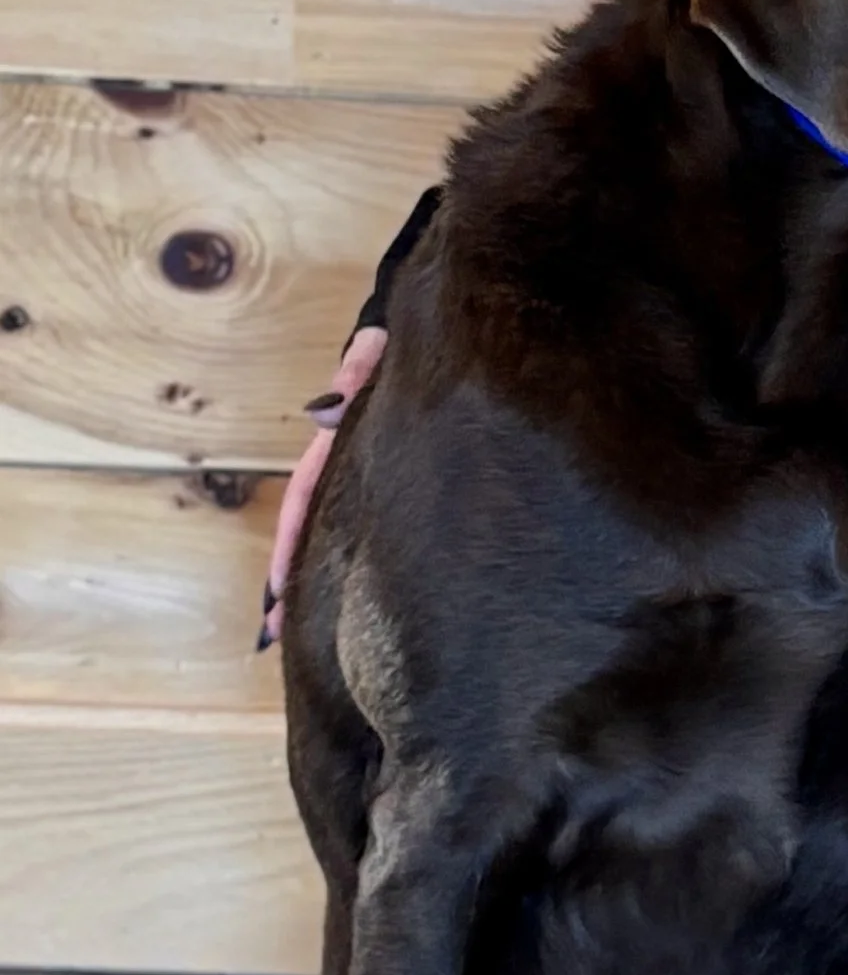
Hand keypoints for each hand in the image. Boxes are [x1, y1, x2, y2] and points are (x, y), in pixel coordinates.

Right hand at [259, 320, 386, 648]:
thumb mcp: (379, 355)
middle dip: (296, 580)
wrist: (445, 339)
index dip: (289, 543)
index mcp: (339, 446)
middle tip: (277, 632)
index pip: (304, 498)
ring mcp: (373, 482)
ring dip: (321, 581)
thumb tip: (324, 415)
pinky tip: (366, 607)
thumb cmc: (400, 350)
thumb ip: (358, 372)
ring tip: (303, 634)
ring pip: (341, 535)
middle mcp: (348, 470)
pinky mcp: (404, 490)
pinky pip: (376, 532)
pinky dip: (359, 565)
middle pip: (314, 529)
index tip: (276, 587)